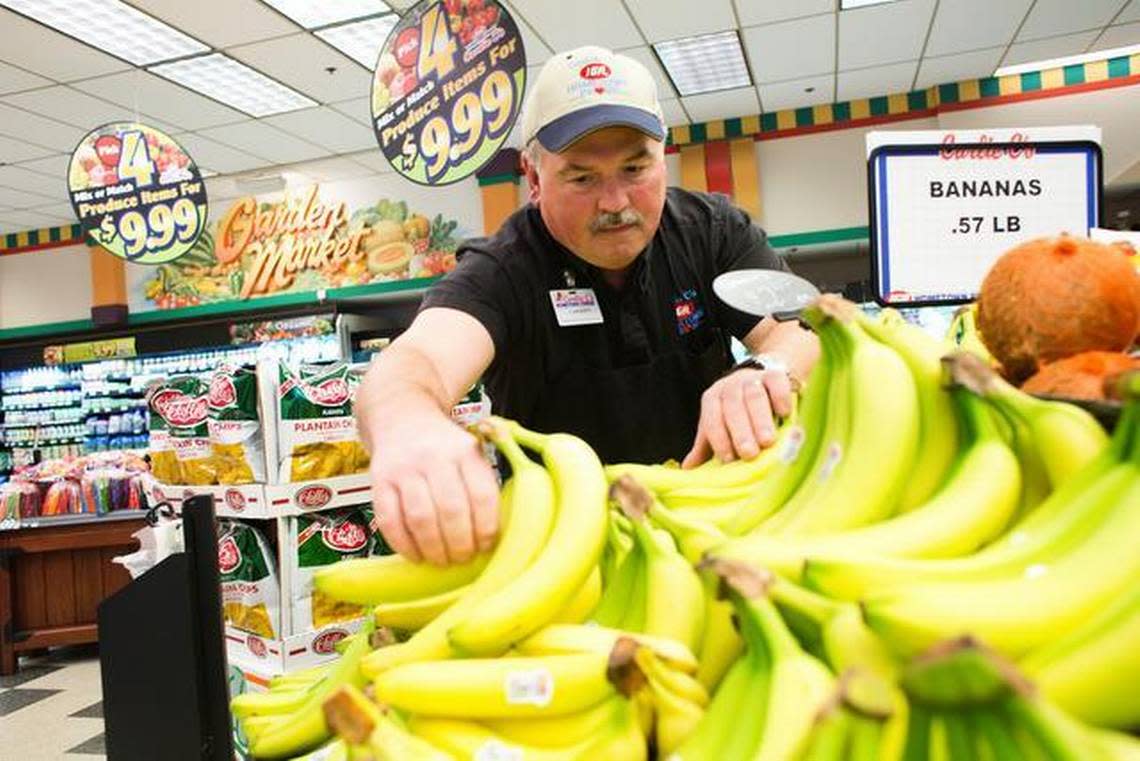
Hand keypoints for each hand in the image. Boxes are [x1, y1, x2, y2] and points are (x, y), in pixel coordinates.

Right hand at [367, 412, 499, 564]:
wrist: (401, 416)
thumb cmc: (444, 448)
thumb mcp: (472, 452)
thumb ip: (482, 486)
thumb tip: (493, 539)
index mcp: (466, 452)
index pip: (483, 496)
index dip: (486, 529)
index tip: (486, 547)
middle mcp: (435, 457)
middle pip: (452, 510)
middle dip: (460, 545)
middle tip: (462, 559)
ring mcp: (405, 468)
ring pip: (420, 518)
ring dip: (433, 549)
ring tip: (441, 561)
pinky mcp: (379, 480)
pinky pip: (390, 520)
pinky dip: (403, 545)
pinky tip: (415, 555)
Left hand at [681, 367, 793, 467]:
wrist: (761, 382)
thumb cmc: (738, 412)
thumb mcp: (719, 426)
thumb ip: (705, 447)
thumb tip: (687, 469)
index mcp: (712, 399)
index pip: (712, 418)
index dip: (719, 438)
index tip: (728, 459)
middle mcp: (730, 387)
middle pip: (733, 407)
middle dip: (740, 432)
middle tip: (749, 454)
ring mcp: (752, 379)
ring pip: (754, 396)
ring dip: (760, 420)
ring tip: (767, 441)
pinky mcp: (774, 374)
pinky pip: (776, 381)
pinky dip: (780, 396)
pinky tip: (784, 413)